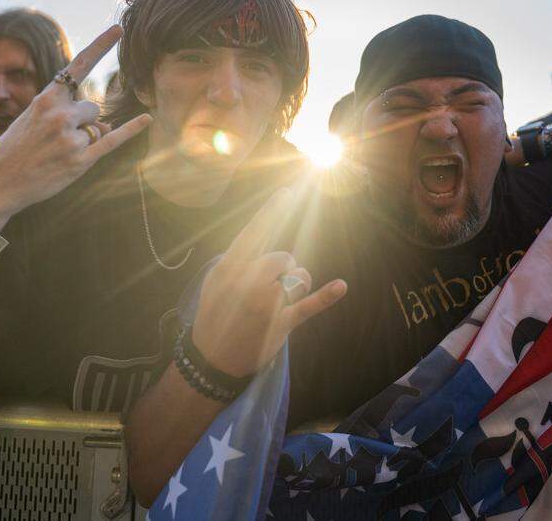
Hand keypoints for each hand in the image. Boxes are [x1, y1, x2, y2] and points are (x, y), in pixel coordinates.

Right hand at [0, 25, 151, 218]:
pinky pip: (112, 141)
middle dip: (83, 123)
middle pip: (93, 109)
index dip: (101, 46)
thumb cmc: (14, 151)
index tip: (119, 28)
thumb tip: (104, 125)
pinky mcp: (80, 161)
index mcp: (45, 98)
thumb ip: (68, 116)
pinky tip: (147, 119)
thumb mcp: (33, 123)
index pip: (78, 66)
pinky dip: (130, 130)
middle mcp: (59, 114)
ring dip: (84, 142)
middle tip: (54, 141)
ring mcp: (70, 138)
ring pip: (96, 130)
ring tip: (56, 155)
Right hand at [191, 188, 347, 377]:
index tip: (286, 193)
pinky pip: (308, 305)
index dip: (271, 212)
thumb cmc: (214, 314)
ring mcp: (265, 304)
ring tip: (280, 300)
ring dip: (296, 284)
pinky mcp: (280, 323)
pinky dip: (325, 296)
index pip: (254, 233)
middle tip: (272, 285)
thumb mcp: (216, 281)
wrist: (210, 358)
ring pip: (297, 277)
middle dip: (284, 268)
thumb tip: (263, 237)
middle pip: (282, 258)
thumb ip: (238, 259)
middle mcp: (247, 283)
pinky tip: (341, 286)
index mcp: (228, 269)